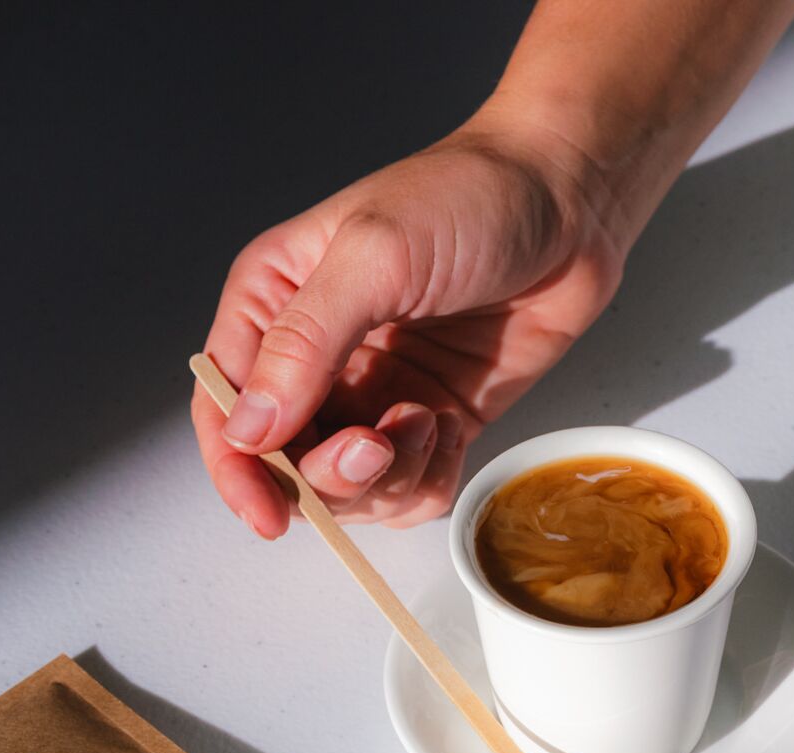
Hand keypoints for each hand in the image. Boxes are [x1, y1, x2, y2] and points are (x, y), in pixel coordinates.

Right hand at [192, 122, 623, 535]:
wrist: (569, 202)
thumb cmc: (469, 197)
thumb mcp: (376, 257)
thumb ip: (305, 344)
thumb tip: (249, 427)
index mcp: (274, 303)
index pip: (224, 406)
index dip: (237, 469)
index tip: (270, 514)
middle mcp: (314, 357)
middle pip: (286, 462)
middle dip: (330, 475)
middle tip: (377, 445)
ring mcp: (373, 393)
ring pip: (350, 488)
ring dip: (388, 476)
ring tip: (426, 417)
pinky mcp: (430, 419)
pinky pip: (409, 488)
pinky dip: (427, 477)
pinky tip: (449, 424)